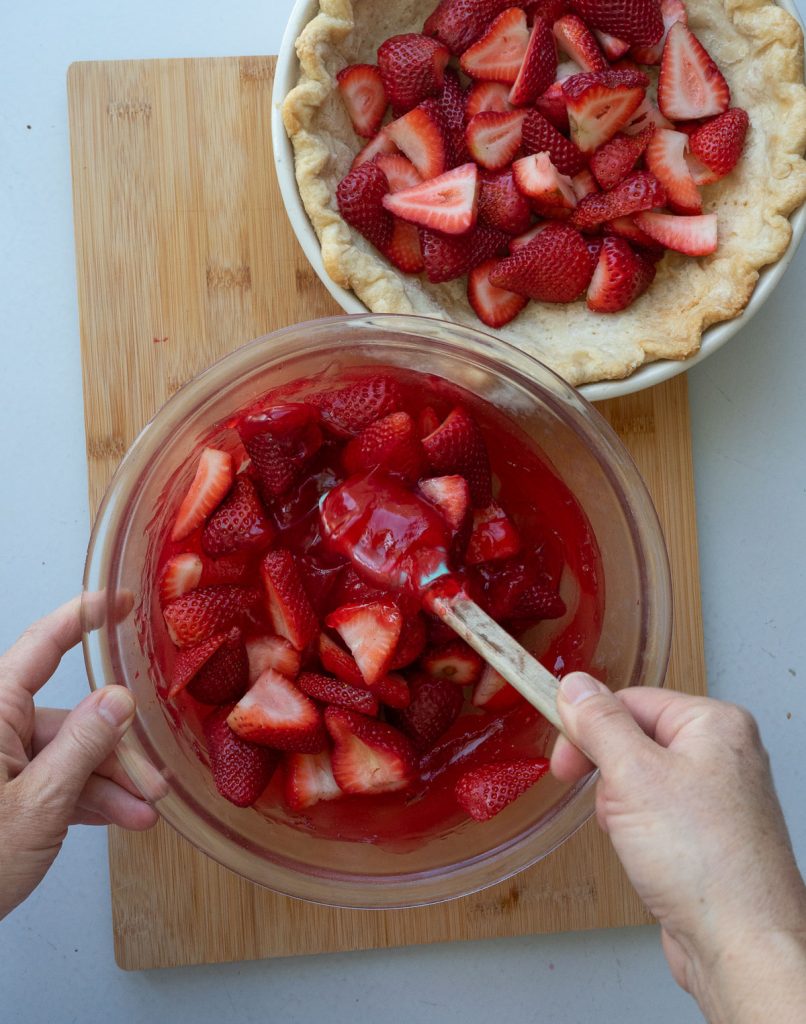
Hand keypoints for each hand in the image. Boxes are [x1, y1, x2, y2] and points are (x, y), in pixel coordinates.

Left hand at [0, 596, 164, 920]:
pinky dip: (87, 799)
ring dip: (110, 782)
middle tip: (152, 775)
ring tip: (142, 809)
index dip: (85, 615)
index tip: (119, 600)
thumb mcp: (38, 804)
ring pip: (67, 754)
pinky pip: (54, 780)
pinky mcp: (4, 792)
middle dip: (116, 748)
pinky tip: (120, 816)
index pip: (43, 644)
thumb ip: (83, 746)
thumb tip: (116, 700)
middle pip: (70, 717)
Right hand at [551, 674, 805, 1023]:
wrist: (741, 946)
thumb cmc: (706, 865)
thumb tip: (575, 687)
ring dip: (621, 804)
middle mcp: (724, 754)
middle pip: (637, 737)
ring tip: (632, 834)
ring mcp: (720, 796)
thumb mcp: (633, 777)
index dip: (590, 727)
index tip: (564, 756)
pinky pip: (657, 812)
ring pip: (643, 778)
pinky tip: (644, 852)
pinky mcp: (709, 834)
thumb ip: (600, 724)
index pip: (632, 700)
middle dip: (609, 772)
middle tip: (599, 800)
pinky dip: (638, 829)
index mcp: (715, 724)